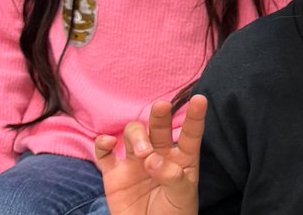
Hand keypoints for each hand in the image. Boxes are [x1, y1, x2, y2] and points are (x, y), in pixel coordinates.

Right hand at [94, 95, 206, 214]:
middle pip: (158, 128)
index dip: (195, 116)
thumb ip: (172, 177)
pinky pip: (105, 154)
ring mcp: (135, 163)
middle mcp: (159, 155)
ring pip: (133, 136)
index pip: (190, 134)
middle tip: (162, 107)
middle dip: (160, 115)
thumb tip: (152, 160)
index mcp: (182, 159)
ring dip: (137, 136)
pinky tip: (107, 142)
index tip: (200, 99)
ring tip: (143, 153)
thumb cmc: (174, 214)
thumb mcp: (182, 197)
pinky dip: (103, 144)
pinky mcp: (114, 175)